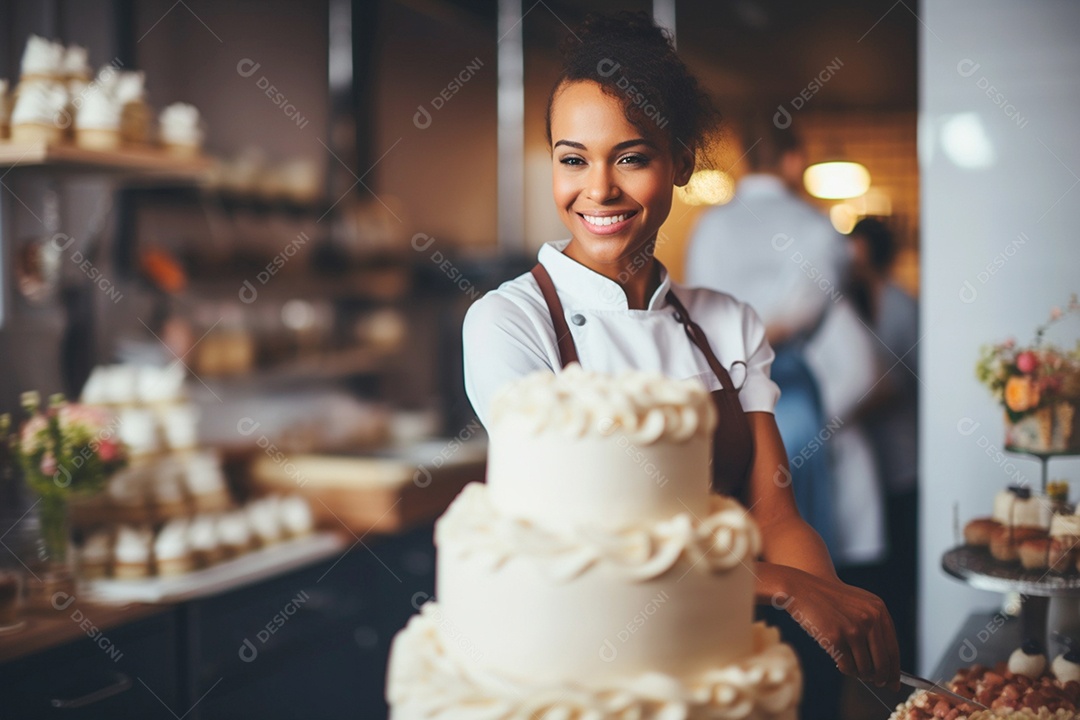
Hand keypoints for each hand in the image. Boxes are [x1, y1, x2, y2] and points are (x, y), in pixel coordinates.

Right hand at [772, 566, 900, 690]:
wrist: (803, 589)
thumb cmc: (831, 601)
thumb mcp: (859, 605)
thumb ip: (875, 628)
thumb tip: (888, 667)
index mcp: (879, 610)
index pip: (893, 649)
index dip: (894, 670)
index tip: (893, 684)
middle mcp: (869, 619)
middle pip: (882, 663)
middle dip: (880, 678)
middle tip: (876, 683)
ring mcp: (853, 628)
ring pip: (865, 668)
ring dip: (860, 673)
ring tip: (851, 666)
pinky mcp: (836, 638)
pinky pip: (848, 667)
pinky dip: (846, 670)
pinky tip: (840, 663)